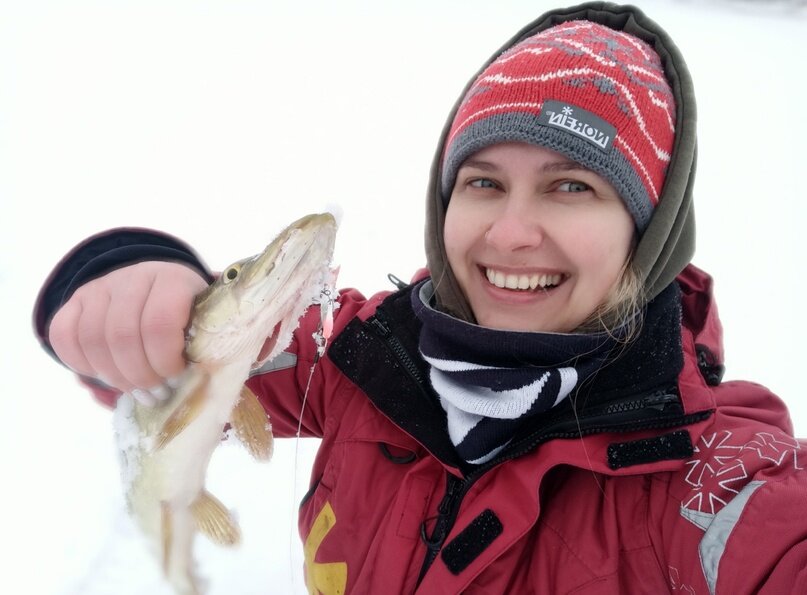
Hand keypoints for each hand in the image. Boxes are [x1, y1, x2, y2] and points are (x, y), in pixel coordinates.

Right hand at [48, 261, 207, 401]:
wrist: (159, 286)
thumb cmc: (188, 313)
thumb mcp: (203, 322)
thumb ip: (198, 347)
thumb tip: (187, 387)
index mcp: (173, 280)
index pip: (159, 323)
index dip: (164, 359)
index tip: (176, 375)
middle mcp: (134, 277)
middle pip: (122, 336)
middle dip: (139, 375)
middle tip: (155, 393)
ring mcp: (100, 286)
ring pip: (92, 339)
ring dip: (113, 376)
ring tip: (135, 389)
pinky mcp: (76, 299)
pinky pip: (64, 336)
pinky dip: (81, 364)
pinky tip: (105, 374)